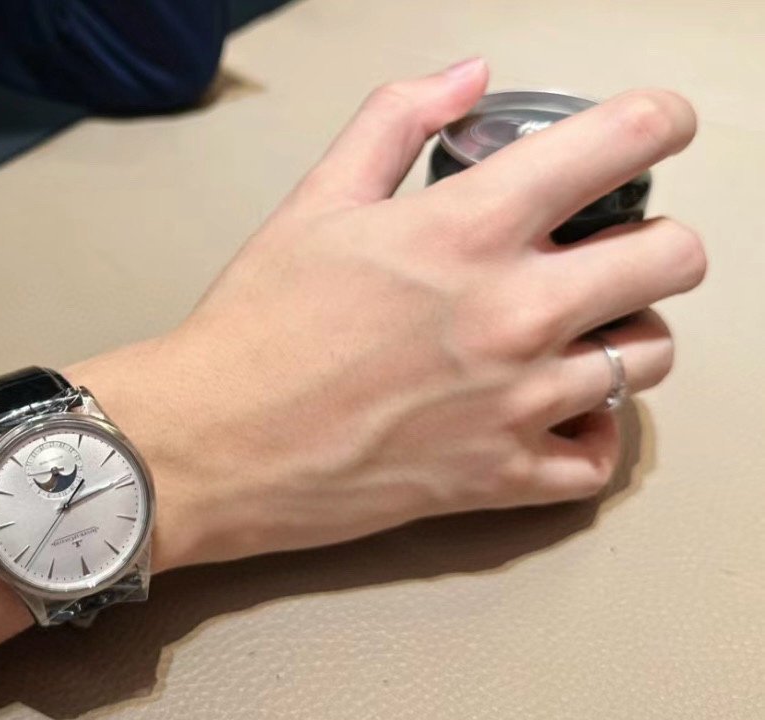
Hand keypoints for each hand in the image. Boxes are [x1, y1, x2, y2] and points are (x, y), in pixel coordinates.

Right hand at [70, 61, 703, 571]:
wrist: (207, 447)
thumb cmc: (252, 332)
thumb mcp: (316, 200)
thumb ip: (398, 120)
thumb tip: (464, 78)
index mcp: (471, 227)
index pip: (624, 144)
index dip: (658, 124)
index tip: (656, 130)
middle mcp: (513, 314)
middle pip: (673, 261)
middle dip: (658, 245)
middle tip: (622, 254)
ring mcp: (513, 404)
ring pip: (649, 362)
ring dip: (628, 342)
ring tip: (585, 340)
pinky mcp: (494, 480)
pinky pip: (596, 463)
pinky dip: (591, 438)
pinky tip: (560, 417)